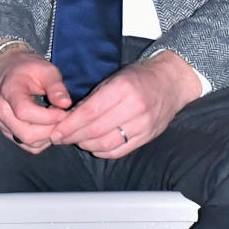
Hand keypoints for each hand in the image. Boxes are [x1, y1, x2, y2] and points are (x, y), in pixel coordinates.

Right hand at [0, 44, 72, 153]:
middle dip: (51, 129)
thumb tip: (66, 104)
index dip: (48, 116)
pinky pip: (26, 144)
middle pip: (27, 133)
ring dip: (48, 136)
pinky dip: (42, 140)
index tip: (64, 111)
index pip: (24, 112)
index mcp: (9, 91)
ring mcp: (2, 123)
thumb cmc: (28, 68)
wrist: (8, 70)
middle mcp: (1, 111)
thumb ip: (56, 87)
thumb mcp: (45, 69)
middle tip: (65, 117)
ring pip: (27, 142)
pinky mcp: (8, 131)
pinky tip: (50, 126)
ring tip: (58, 119)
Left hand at [49, 49, 202, 157]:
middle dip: (73, 137)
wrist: (171, 81)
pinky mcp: (148, 136)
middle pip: (96, 130)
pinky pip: (119, 151)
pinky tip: (94, 145)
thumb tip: (70, 117)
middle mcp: (135, 107)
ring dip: (86, 145)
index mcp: (123, 88)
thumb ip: (94, 97)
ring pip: (106, 144)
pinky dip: (102, 151)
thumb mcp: (116, 77)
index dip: (69, 125)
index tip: (56, 131)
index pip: (90, 112)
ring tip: (77, 140)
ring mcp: (143, 124)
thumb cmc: (141, 77)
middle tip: (61, 137)